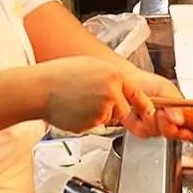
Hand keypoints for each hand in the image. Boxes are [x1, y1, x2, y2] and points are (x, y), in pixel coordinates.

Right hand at [33, 57, 190, 138]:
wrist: (39, 88)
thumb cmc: (62, 75)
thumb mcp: (94, 67)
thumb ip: (113, 80)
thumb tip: (124, 91)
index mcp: (115, 76)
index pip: (140, 95)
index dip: (146, 107)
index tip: (153, 114)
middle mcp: (113, 92)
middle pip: (126, 111)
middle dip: (119, 112)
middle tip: (97, 103)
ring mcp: (103, 108)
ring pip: (111, 119)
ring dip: (100, 115)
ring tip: (80, 102)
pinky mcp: (92, 122)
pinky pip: (97, 125)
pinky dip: (88, 120)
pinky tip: (75, 109)